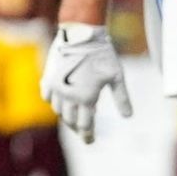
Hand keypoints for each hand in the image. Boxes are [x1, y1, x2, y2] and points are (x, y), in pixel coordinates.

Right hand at [41, 21, 133, 144]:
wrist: (81, 34)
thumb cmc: (103, 54)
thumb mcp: (117, 76)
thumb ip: (122, 98)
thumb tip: (128, 116)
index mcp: (86, 98)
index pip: (85, 125)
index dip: (88, 135)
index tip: (90, 141)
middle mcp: (68, 96)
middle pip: (71, 120)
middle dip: (77, 127)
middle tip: (83, 131)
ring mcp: (56, 88)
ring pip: (59, 111)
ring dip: (67, 116)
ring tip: (75, 117)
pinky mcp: (48, 78)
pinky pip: (48, 98)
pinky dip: (55, 103)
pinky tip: (62, 103)